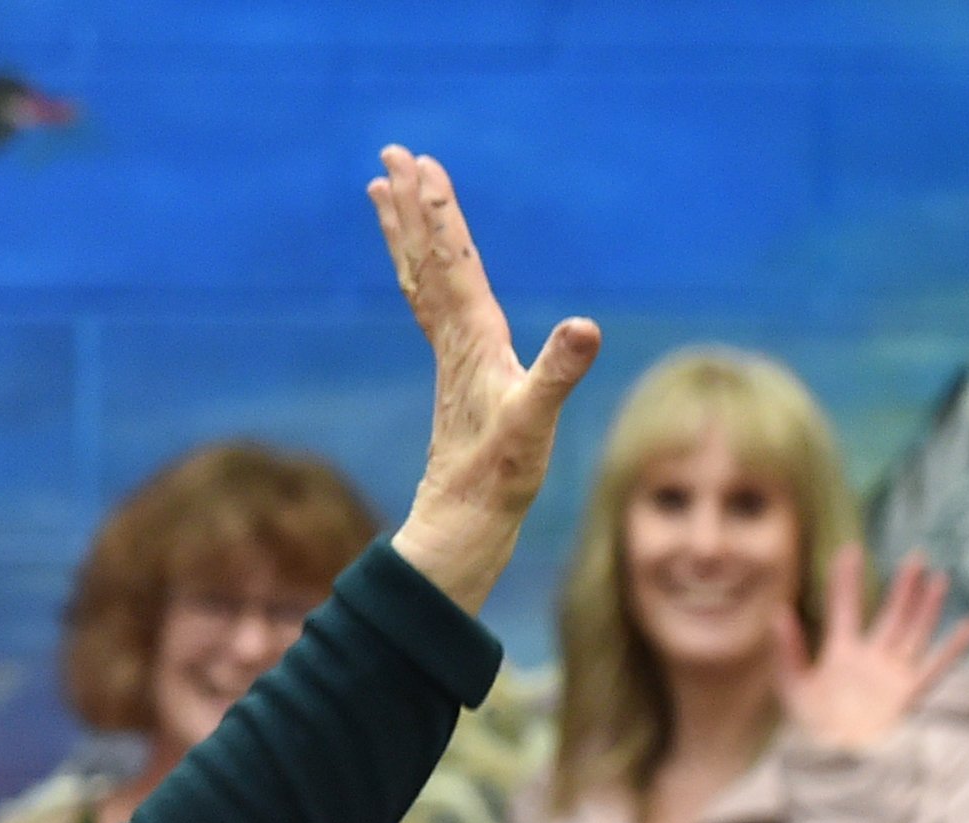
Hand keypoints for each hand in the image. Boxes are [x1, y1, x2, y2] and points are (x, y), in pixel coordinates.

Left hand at [369, 146, 601, 613]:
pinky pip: (430, 309)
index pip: (452, 262)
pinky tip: (420, 268)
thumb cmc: (501, 477)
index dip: (439, 213)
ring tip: (382, 191)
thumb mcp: (536, 422)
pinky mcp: (455, 377)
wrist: (463, 523)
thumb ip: (559, 373)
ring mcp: (451, 357)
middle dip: (410, 206)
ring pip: (421, 279)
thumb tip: (585, 327)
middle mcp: (454, 340)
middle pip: (427, 259)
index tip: (420, 166)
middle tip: (389, 154)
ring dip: (407, 233)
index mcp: (474, 339)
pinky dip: (421, 275)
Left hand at [775, 544, 968, 752]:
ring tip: (938, 579)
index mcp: (840, 652)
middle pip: (891, 615)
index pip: (845, 608)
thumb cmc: (811, 727)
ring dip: (926, 608)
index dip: (846, 580)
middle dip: (903, 588)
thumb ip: (788, 650)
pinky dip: (953, 649)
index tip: (849, 549)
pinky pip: (936, 667)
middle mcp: (871, 658)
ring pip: (914, 633)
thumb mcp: (793, 687)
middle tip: (917, 557)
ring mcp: (892, 675)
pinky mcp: (909, 694)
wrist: (834, 762)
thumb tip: (779, 613)